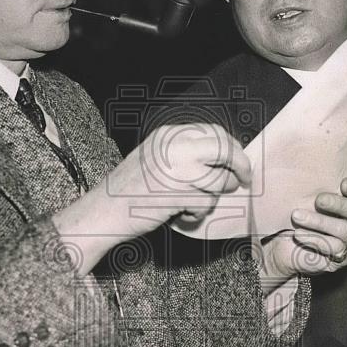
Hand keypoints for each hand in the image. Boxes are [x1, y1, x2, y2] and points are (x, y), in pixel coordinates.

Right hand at [54, 123, 250, 275]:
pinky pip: (207, 204)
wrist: (103, 211)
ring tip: (194, 204)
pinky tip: (182, 215)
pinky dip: (198, 214)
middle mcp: (175, 147)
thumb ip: (183, 151)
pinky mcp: (180, 194)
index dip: (231, 146)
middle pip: (225, 149)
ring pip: (219, 181)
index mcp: (168, 134)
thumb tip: (222, 158)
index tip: (237, 160)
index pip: (213, 131)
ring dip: (214, 196)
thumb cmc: (127, 189)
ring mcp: (179, 169)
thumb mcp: (153, 156)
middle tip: (243, 180)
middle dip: (240, 166)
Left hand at [258, 178, 346, 288]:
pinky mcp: (342, 258)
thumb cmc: (300, 219)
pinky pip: (333, 248)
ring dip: (319, 222)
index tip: (343, 184)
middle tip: (318, 200)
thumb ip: (315, 190)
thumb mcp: (307, 202)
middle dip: (337, 204)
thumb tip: (305, 172)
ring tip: (297, 216)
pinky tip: (298, 235)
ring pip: (344, 230)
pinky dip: (314, 239)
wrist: (285, 247)